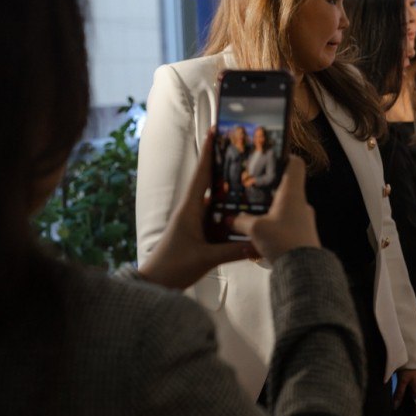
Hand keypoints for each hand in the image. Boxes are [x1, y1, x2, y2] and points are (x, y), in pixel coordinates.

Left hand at [139, 130, 249, 288]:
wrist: (156, 284)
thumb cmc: (174, 267)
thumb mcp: (206, 258)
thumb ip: (233, 251)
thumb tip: (259, 244)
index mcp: (190, 210)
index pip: (202, 175)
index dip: (208, 153)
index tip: (214, 132)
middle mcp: (192, 212)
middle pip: (213, 185)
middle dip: (227, 170)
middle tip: (246, 157)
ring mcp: (196, 223)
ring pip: (218, 204)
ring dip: (233, 196)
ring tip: (254, 186)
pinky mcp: (199, 234)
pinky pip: (219, 220)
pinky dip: (232, 217)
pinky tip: (247, 218)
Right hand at [231, 156, 319, 259]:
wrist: (304, 270)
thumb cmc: (284, 242)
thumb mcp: (255, 229)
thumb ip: (240, 221)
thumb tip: (230, 219)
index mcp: (292, 194)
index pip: (295, 164)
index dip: (283, 156)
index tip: (268, 157)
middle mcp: (301, 204)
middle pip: (285, 186)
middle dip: (267, 187)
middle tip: (248, 188)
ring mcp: (303, 220)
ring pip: (284, 206)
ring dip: (268, 208)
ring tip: (249, 212)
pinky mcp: (302, 235)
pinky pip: (285, 223)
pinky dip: (272, 223)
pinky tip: (258, 232)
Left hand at [393, 366, 415, 407]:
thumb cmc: (411, 368)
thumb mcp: (402, 381)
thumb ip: (399, 394)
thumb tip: (395, 406)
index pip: (414, 406)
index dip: (406, 409)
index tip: (398, 410)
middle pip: (415, 401)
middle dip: (407, 403)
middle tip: (397, 403)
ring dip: (409, 396)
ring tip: (400, 395)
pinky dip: (412, 392)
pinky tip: (405, 389)